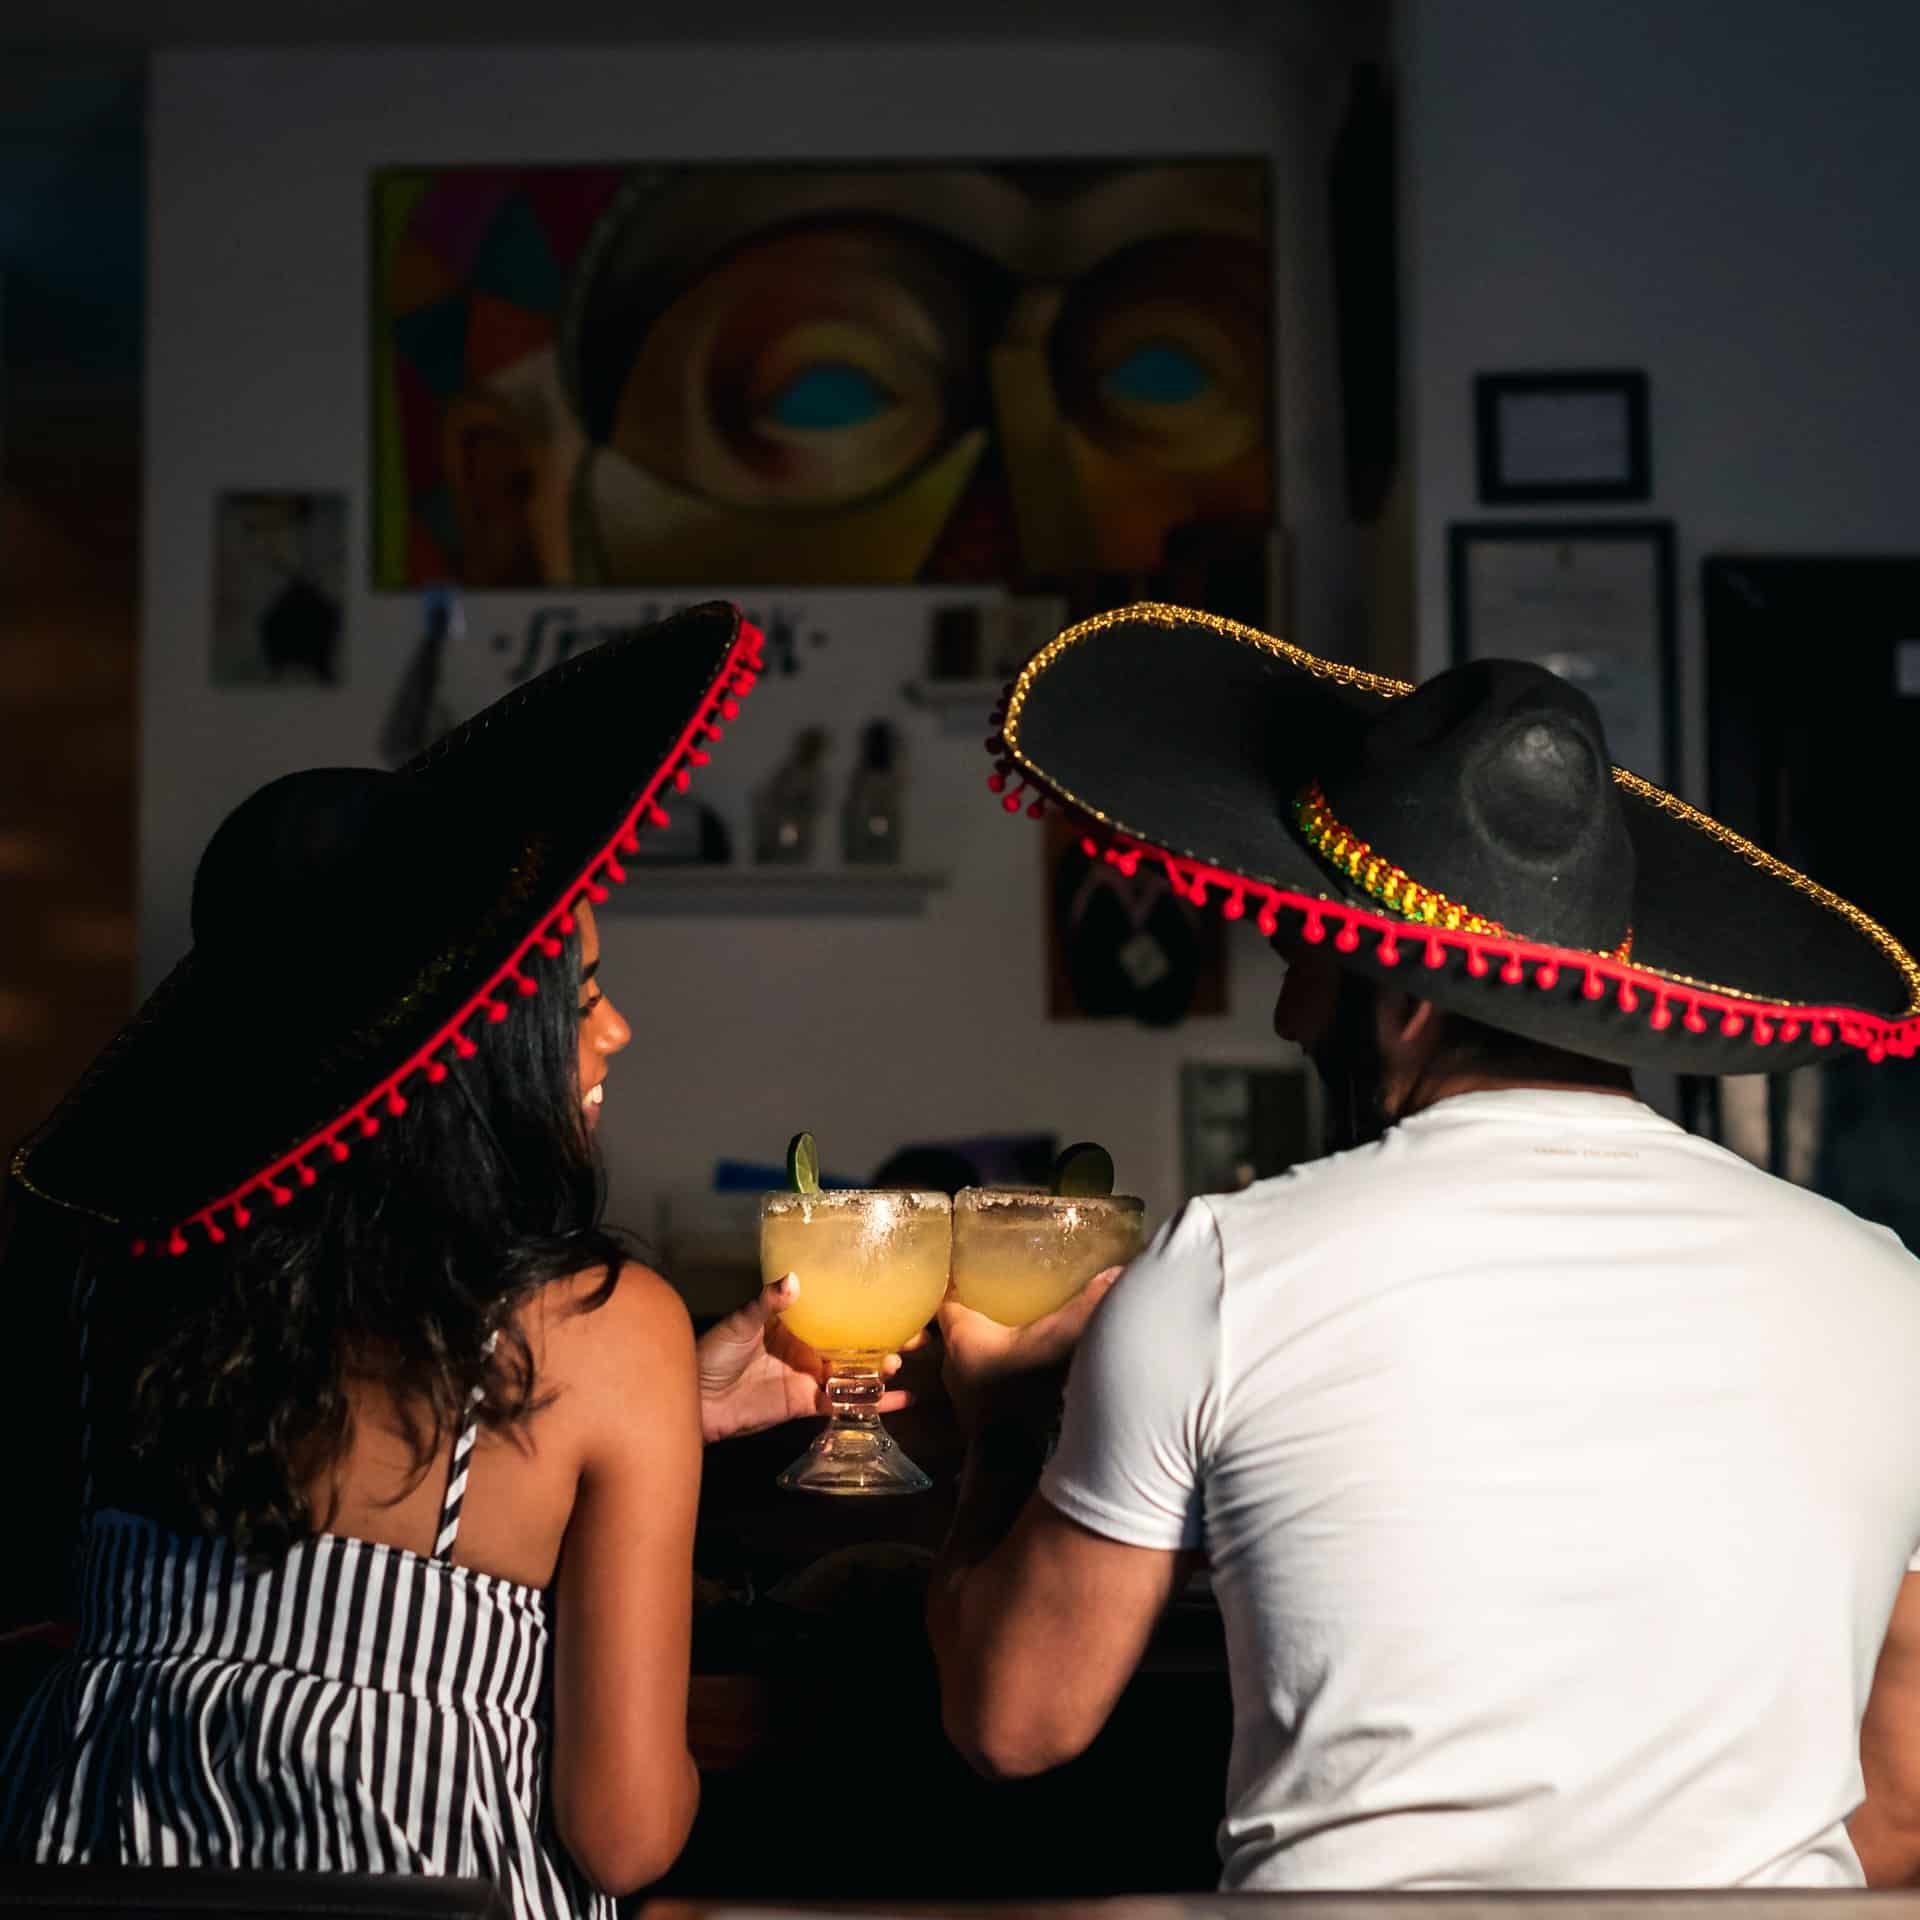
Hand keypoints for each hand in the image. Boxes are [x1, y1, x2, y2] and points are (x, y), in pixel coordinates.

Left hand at [696, 1275, 921, 1443]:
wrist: (695, 1400)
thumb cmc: (712, 1352)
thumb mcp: (740, 1322)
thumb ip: (766, 1303)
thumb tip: (792, 1279)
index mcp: (796, 1322)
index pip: (838, 1312)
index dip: (867, 1309)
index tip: (897, 1303)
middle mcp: (808, 1348)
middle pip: (854, 1343)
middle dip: (885, 1340)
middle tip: (915, 1338)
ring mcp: (809, 1377)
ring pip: (854, 1373)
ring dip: (879, 1370)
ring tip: (898, 1364)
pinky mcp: (806, 1404)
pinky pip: (842, 1404)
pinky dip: (870, 1404)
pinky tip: (898, 1401)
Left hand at [937, 1267, 1123, 1437]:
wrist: (1013, 1463)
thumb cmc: (1025, 1394)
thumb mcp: (1059, 1339)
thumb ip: (1087, 1305)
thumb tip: (1117, 1272)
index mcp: (962, 1335)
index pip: (949, 1300)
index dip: (959, 1284)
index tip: (977, 1271)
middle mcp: (953, 1363)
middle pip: (959, 1328)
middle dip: (979, 1312)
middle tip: (1006, 1294)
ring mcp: (964, 1393)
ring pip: (969, 1358)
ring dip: (988, 1346)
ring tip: (1016, 1328)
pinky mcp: (978, 1415)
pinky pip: (983, 1383)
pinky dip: (998, 1372)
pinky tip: (1023, 1367)